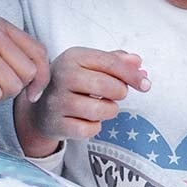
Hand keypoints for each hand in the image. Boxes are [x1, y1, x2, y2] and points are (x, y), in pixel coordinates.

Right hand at [15, 48, 149, 156]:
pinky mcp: (56, 123)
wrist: (39, 107)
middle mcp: (62, 75)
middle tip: (115, 94)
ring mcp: (57, 100)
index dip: (132, 74)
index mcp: (73, 56)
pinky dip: (94, 127)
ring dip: (109, 110)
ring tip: (101, 106)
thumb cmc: (72, 83)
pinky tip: (87, 119)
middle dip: (119, 93)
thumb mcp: (89, 65)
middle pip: (107, 86)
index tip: (146, 84)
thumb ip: (114, 61)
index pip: (110, 62)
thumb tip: (138, 62)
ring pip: (100, 110)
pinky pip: (89, 129)